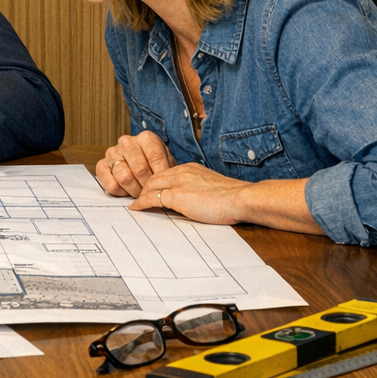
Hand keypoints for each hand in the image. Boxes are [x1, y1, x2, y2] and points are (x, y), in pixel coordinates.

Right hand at [96, 131, 174, 197]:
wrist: (140, 167)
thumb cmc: (155, 166)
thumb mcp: (167, 164)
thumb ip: (167, 170)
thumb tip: (165, 183)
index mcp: (145, 138)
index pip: (155, 157)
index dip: (160, 174)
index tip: (163, 183)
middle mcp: (127, 142)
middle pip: (140, 169)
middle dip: (147, 185)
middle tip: (151, 191)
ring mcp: (112, 153)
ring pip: (124, 177)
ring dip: (134, 190)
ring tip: (140, 191)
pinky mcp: (101, 166)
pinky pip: (112, 185)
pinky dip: (122, 192)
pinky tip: (127, 189)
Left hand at [133, 164, 322, 233]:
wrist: (241, 198)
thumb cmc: (233, 196)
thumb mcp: (212, 187)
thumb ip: (200, 189)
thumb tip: (195, 199)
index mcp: (191, 168)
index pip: (166, 173)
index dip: (156, 182)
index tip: (150, 189)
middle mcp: (181, 171)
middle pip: (154, 177)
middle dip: (144, 187)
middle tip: (136, 196)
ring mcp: (178, 182)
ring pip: (150, 186)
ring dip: (140, 195)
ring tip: (134, 203)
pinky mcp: (176, 196)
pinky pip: (152, 198)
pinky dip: (142, 203)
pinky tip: (137, 208)